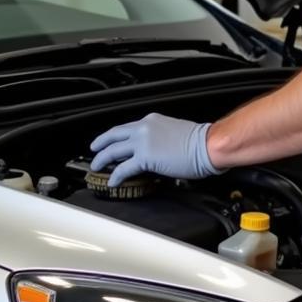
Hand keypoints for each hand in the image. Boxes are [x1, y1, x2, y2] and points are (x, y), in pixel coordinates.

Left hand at [89, 113, 223, 186]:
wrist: (208, 146)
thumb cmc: (200, 142)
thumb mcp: (175, 133)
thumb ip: (161, 138)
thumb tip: (156, 151)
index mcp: (152, 121)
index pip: (127, 128)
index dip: (115, 136)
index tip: (111, 140)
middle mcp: (144, 128)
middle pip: (114, 135)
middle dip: (100, 144)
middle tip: (94, 150)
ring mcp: (143, 142)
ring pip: (113, 150)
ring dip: (102, 160)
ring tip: (97, 167)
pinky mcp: (145, 157)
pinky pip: (123, 168)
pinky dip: (116, 175)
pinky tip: (112, 181)